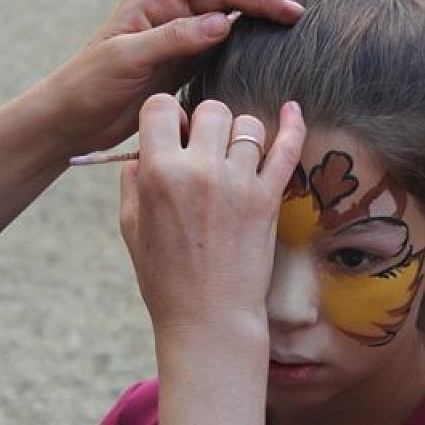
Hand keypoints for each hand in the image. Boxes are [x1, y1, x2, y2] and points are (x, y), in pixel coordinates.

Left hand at [34, 0, 303, 157]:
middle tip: (295, 10)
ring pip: (227, 14)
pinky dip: (246, 39)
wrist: (72, 120)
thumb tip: (224, 22)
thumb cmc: (88, 84)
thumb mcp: (128, 58)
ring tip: (290, 21)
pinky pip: (221, 43)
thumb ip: (176, 38)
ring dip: (258, 15)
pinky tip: (267, 44)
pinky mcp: (183, 62)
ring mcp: (178, 36)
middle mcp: (169, 11)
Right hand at [119, 95, 304, 335]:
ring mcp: (239, 183)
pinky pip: (287, 149)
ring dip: (238, 136)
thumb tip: (142, 152)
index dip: (165, 116)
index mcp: (159, 172)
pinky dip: (293, 125)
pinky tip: (292, 110)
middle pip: (210, 110)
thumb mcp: (131, 227)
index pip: (162, 107)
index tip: (171, 135)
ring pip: (246, 125)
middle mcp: (200, 170)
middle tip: (202, 151)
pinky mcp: (268, 199)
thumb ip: (132, 182)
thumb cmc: (164, 278)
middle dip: (203, 124)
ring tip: (231, 158)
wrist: (208, 318)